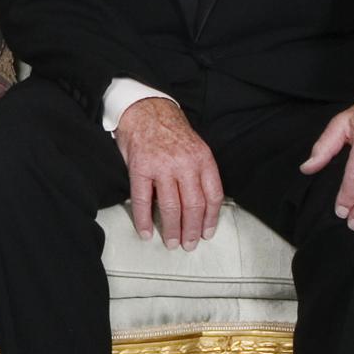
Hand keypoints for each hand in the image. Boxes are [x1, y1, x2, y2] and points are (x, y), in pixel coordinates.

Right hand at [115, 96, 223, 248]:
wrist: (144, 108)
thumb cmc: (170, 130)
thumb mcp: (194, 146)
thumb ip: (199, 172)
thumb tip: (203, 205)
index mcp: (202, 158)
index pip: (213, 195)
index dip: (211, 219)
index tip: (208, 233)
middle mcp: (184, 163)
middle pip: (193, 206)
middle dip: (192, 230)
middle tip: (189, 245)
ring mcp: (162, 166)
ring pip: (171, 207)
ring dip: (172, 230)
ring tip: (171, 243)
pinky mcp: (140, 168)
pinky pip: (143, 200)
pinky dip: (144, 219)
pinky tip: (145, 232)